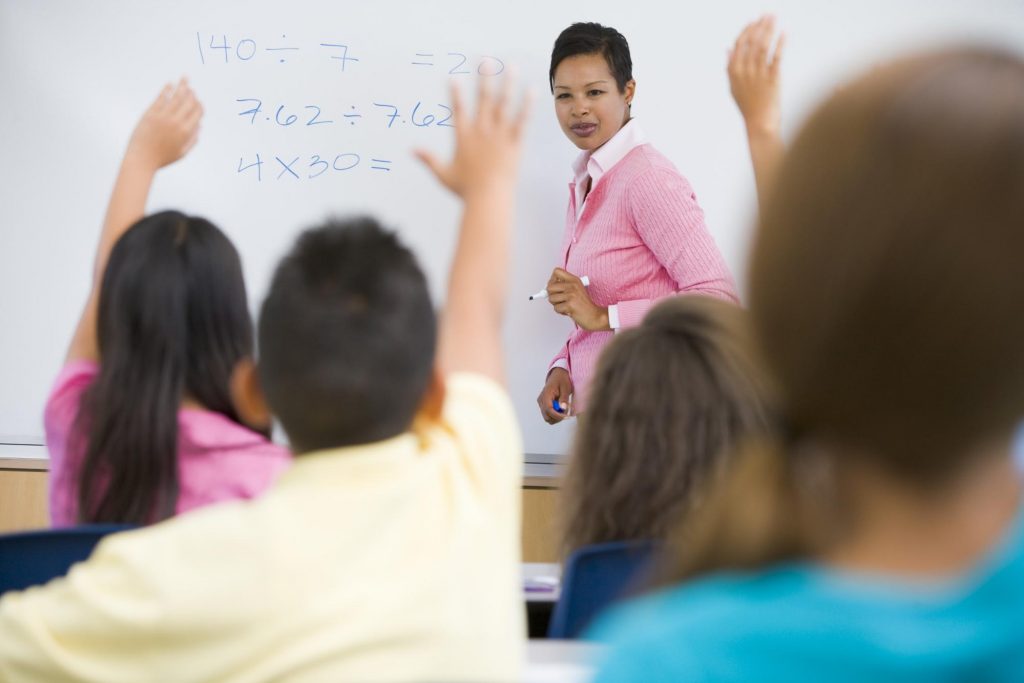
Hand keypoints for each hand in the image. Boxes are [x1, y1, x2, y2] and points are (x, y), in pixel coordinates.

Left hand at [126, 78, 202, 171]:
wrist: (142, 159)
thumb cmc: (162, 158)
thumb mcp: (182, 153)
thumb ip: (193, 140)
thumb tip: (200, 127)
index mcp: (185, 132)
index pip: (196, 113)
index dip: (199, 106)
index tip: (199, 101)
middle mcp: (176, 122)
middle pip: (187, 103)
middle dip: (191, 93)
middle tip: (192, 87)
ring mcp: (162, 117)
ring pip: (175, 97)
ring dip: (181, 86)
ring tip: (185, 78)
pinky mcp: (150, 114)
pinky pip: (160, 99)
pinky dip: (166, 90)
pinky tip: (169, 84)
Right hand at [416, 76, 531, 197]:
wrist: (488, 198)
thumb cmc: (466, 190)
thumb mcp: (444, 174)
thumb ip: (428, 160)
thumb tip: (411, 150)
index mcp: (464, 137)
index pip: (458, 110)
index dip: (455, 94)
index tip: (453, 78)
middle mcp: (481, 131)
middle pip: (483, 99)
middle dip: (484, 78)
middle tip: (485, 60)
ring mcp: (499, 136)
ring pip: (504, 104)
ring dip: (508, 84)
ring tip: (512, 67)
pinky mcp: (514, 143)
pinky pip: (522, 120)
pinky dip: (527, 105)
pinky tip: (532, 91)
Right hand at [537, 368, 572, 423]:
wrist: (557, 375)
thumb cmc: (562, 380)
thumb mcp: (565, 387)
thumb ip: (564, 398)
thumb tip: (562, 408)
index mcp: (546, 394)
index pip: (548, 410)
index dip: (557, 415)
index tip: (566, 416)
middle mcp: (541, 400)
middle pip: (547, 417)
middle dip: (557, 417)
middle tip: (567, 413)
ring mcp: (541, 404)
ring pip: (548, 418)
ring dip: (557, 417)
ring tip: (564, 409)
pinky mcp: (543, 405)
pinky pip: (549, 415)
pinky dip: (556, 415)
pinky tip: (561, 409)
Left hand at [546, 268, 608, 330]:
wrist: (594, 315)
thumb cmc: (584, 305)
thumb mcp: (576, 290)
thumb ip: (562, 287)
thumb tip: (546, 290)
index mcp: (574, 280)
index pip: (556, 271)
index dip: (552, 280)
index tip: (555, 288)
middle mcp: (572, 285)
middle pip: (549, 287)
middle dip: (551, 295)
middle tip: (560, 300)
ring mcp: (571, 295)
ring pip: (551, 299)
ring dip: (557, 305)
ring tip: (566, 305)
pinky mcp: (570, 305)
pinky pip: (556, 308)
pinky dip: (561, 312)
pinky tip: (569, 311)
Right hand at [728, 15, 784, 134]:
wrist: (760, 124)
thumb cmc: (749, 106)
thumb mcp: (734, 87)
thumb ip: (730, 66)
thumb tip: (727, 49)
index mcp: (733, 72)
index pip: (739, 45)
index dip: (747, 30)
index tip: (754, 21)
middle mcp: (744, 71)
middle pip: (751, 42)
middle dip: (759, 25)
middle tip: (767, 14)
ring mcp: (758, 75)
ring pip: (763, 46)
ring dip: (769, 29)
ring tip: (774, 18)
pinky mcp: (772, 79)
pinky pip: (776, 56)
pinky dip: (780, 43)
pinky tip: (784, 33)